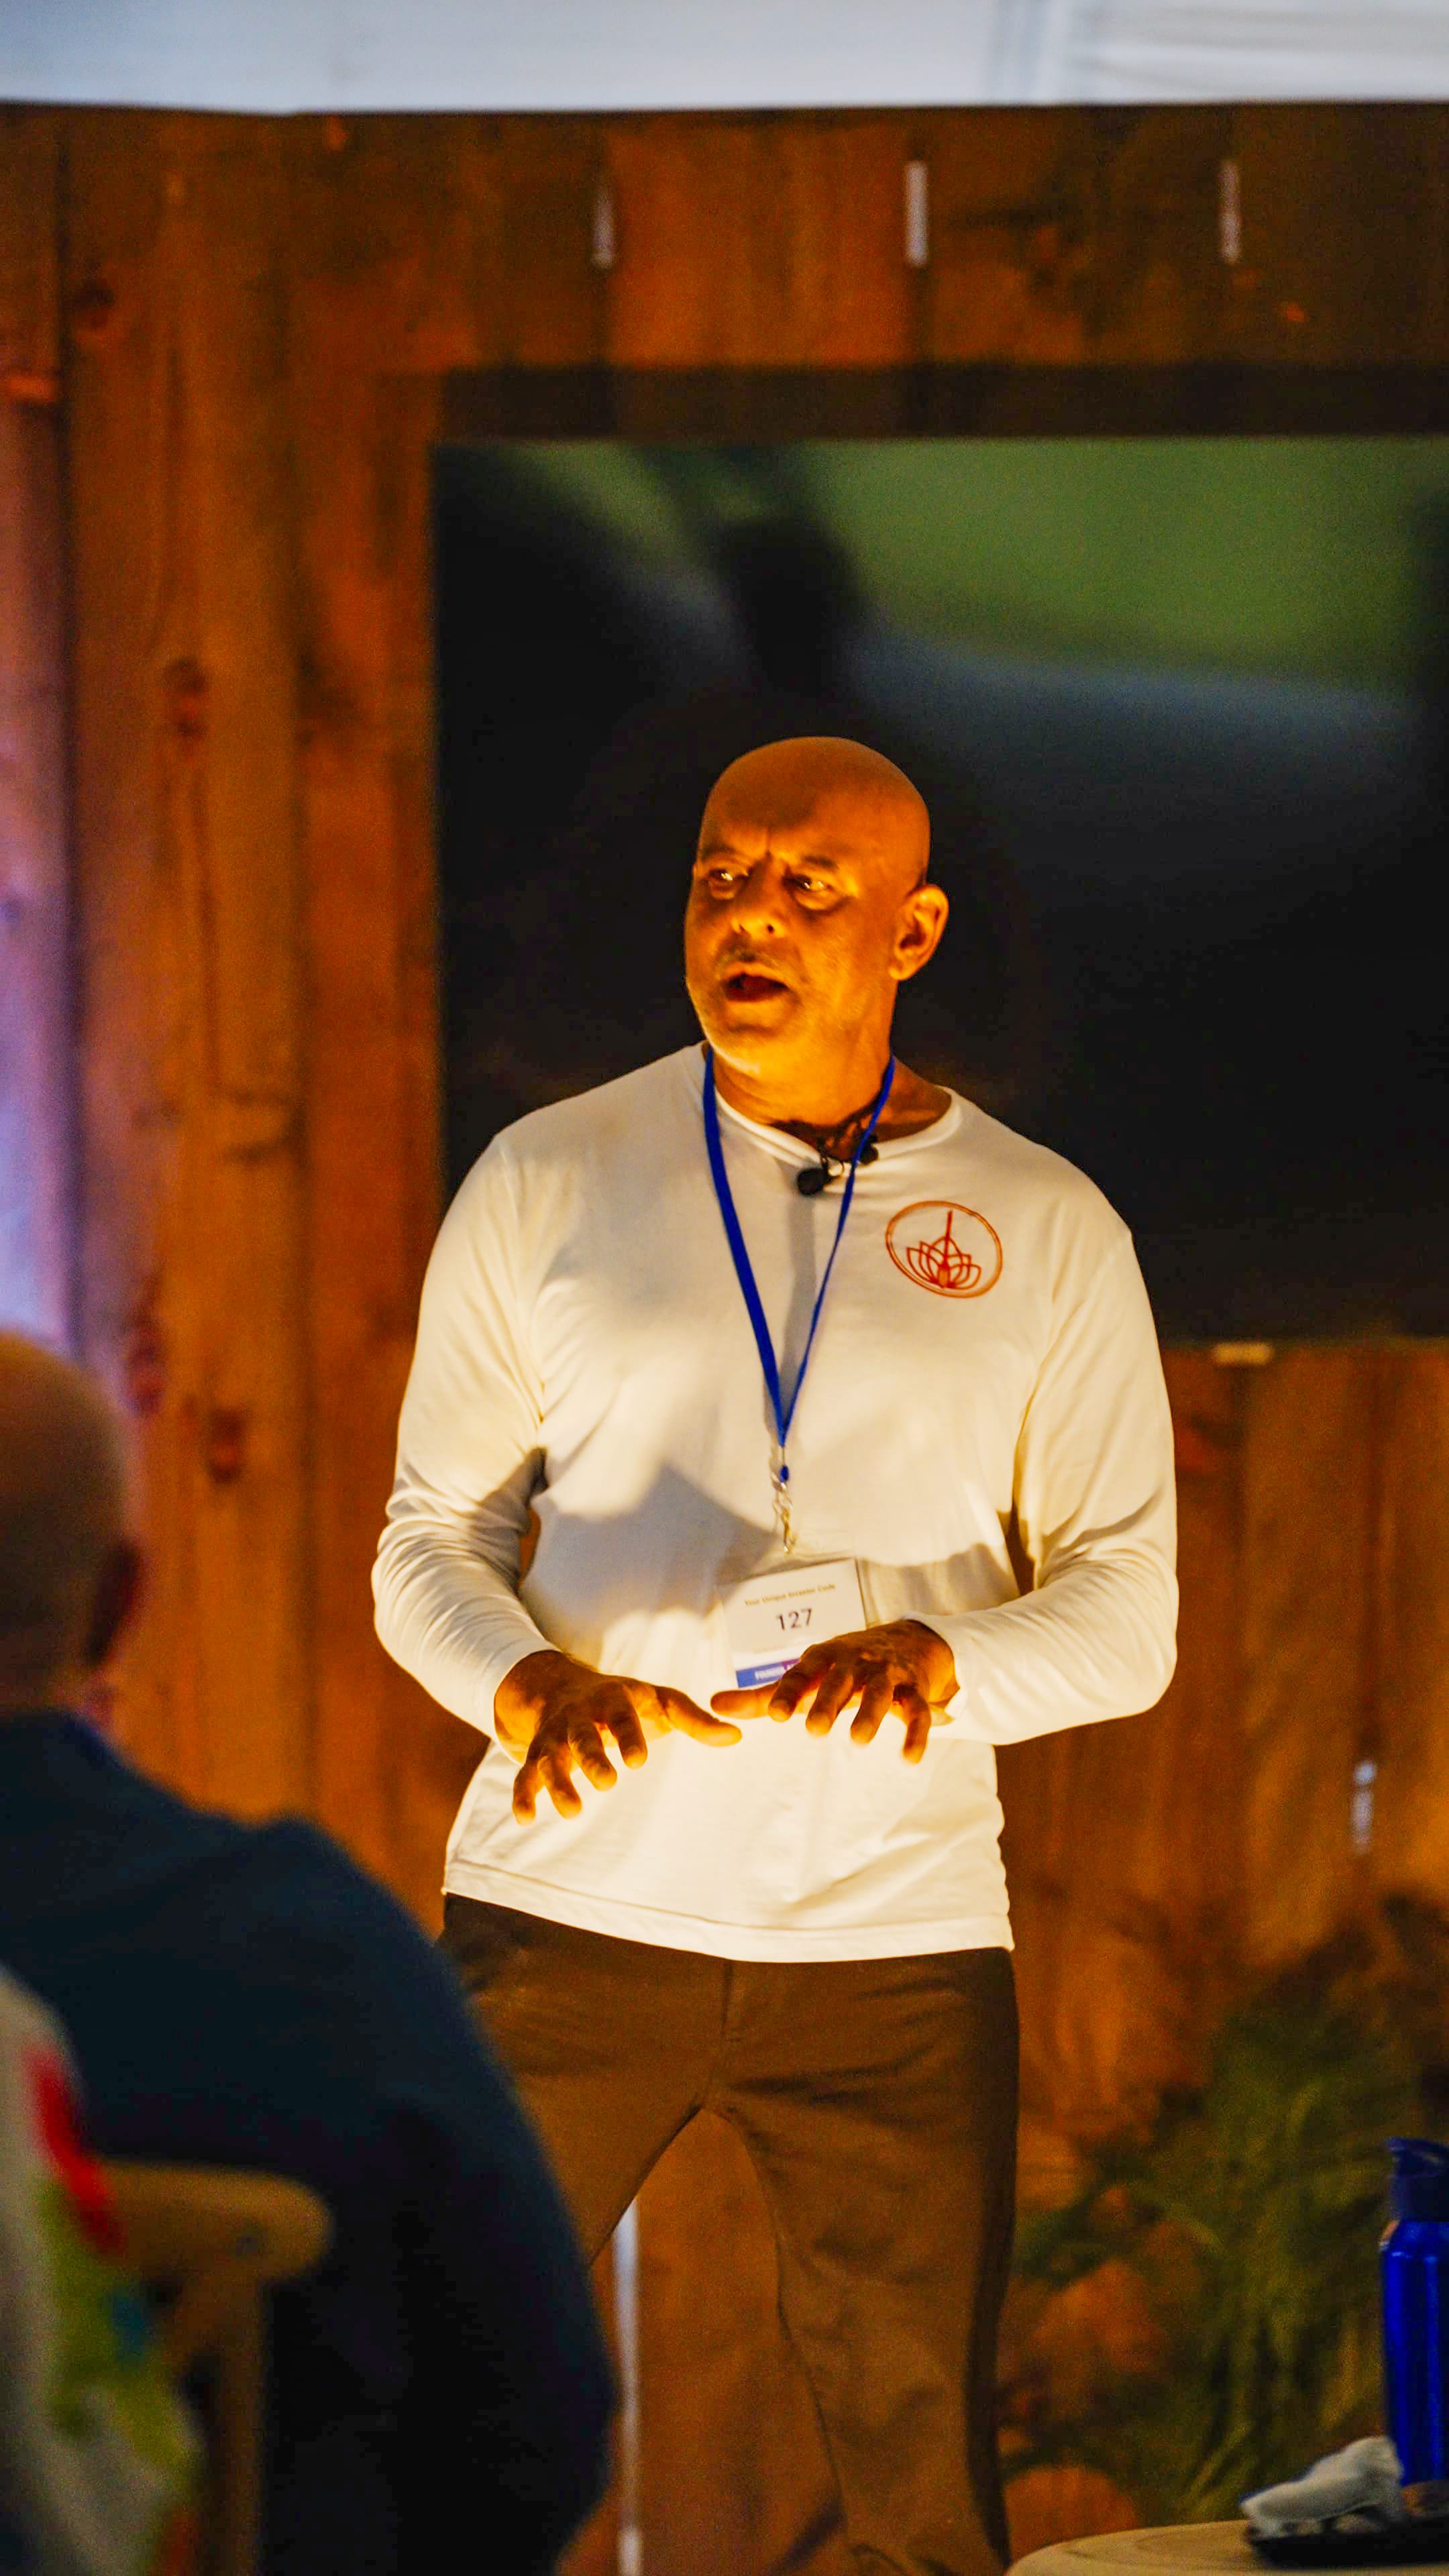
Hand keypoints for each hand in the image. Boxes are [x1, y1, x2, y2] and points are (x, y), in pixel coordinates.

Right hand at [496, 1649, 745, 1822]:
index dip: (628, 1735)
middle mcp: (578, 1717)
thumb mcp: (661, 1702)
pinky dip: (522, 1795)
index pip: (620, 1715)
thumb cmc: (625, 1701)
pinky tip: (526, 1819)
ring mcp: (555, 1737)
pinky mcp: (537, 1755)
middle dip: (592, 1758)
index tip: (638, 1760)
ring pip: (550, 1759)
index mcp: (612, 1699)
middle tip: (608, 1783)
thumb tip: (737, 1737)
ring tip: (573, 1812)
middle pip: (581, 1736)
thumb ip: (696, 1721)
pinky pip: (524, 1774)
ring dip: (558, 1783)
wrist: (563, 1687)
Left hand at [711, 1618, 956, 1764]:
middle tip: (813, 1730)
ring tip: (857, 1740)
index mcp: (825, 1658)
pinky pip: (918, 1712)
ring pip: (881, 1693)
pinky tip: (908, 1760)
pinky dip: (915, 1734)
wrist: (908, 1641)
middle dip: (828, 1703)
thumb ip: (762, 1695)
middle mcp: (856, 1663)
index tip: (773, 1716)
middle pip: (842, 1680)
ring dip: (870, 1714)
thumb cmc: (844, 1667)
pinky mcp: (914, 1691)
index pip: (804, 1673)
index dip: (788, 1692)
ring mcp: (888, 1675)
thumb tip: (712, 1704)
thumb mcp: (806, 1675)